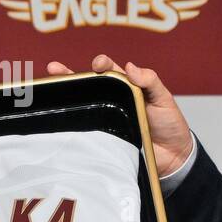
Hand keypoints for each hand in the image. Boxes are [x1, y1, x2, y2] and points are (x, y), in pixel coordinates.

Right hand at [46, 54, 193, 175]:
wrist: (173, 158)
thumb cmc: (169, 124)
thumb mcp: (164, 98)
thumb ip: (150, 81)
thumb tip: (130, 67)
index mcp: (126, 87)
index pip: (109, 71)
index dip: (101, 64)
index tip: (98, 63)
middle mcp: (112, 101)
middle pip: (86, 84)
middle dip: (68, 74)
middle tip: (55, 68)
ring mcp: (105, 119)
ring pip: (81, 104)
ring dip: (64, 93)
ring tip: (48, 83)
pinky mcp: (102, 137)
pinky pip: (86, 128)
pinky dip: (71, 121)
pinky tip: (58, 115)